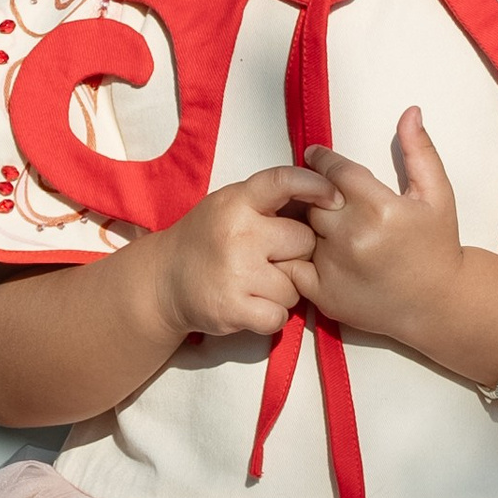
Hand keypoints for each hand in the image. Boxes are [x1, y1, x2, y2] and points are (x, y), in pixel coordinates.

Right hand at [146, 165, 328, 342]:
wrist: (163, 280)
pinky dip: (271, 315)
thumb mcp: (229, 205)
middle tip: (272, 258)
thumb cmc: (206, 240)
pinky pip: (280, 315)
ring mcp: (235, 273)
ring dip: (284, 289)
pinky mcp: (233, 309)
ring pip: (296, 285)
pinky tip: (252, 305)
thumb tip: (324, 196)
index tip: (334, 197)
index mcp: (236, 202)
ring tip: (256, 284)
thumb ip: (267, 200)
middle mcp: (238, 234)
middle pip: (304, 242)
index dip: (315, 186)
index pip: (283, 181)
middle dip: (296, 253)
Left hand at [284, 117, 487, 355]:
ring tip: (325, 224)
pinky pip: (293, 265)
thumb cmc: (437, 246)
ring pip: (301, 230)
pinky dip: (297, 256)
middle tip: (322, 194)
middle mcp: (353, 237)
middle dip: (315, 193)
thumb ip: (419, 151)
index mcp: (380, 208)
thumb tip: (409, 111)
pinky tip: (316, 251)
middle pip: (313, 199)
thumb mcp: (437, 195)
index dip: (323, 161)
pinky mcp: (322, 293)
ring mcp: (334, 267)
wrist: (438, 304)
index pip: (334, 170)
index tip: (316, 156)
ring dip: (307, 223)